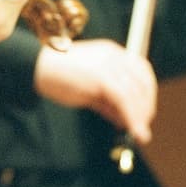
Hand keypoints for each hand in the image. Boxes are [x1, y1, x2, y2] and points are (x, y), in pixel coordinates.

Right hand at [32, 38, 156, 145]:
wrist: (37, 66)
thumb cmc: (60, 76)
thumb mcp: (89, 87)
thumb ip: (107, 100)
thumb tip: (125, 119)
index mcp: (112, 53)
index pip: (142, 71)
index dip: (148, 92)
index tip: (145, 111)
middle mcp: (114, 56)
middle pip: (143, 82)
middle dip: (146, 107)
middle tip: (142, 126)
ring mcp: (108, 65)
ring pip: (135, 94)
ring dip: (141, 117)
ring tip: (140, 134)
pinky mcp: (101, 77)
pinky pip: (124, 101)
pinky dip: (132, 118)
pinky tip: (133, 131)